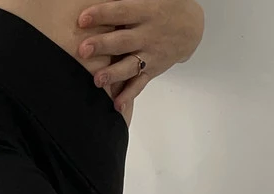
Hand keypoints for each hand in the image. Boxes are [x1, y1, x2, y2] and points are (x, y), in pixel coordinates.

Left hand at [76, 0, 204, 118]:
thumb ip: (128, 0)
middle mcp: (147, 34)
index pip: (121, 11)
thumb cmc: (164, 6)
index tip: (82, 19)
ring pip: (130, 65)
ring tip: (97, 80)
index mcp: (146, 11)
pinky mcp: (152, 70)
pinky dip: (129, 95)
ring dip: (113, 74)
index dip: (102, 14)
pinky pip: (140, 84)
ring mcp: (150, 54)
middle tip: (83, 50)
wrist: (190, 27)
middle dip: (103, 45)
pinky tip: (117, 105)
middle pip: (122, 41)